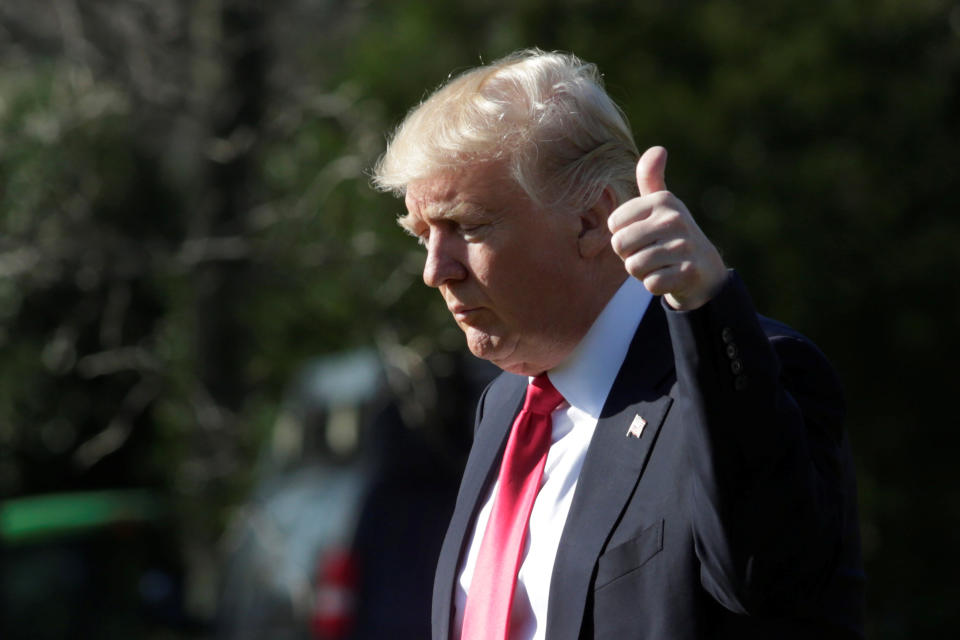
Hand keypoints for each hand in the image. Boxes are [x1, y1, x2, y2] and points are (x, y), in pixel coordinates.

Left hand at [608, 146, 726, 310]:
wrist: (705, 270)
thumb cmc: (672, 235)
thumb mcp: (662, 205)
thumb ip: (651, 179)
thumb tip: (658, 149)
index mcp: (662, 201)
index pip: (614, 224)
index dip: (622, 235)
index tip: (643, 235)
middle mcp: (674, 219)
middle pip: (620, 245)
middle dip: (629, 256)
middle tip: (649, 253)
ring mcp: (683, 245)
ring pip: (633, 266)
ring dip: (641, 272)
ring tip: (659, 265)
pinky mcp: (688, 272)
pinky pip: (650, 284)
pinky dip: (655, 285)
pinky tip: (669, 277)